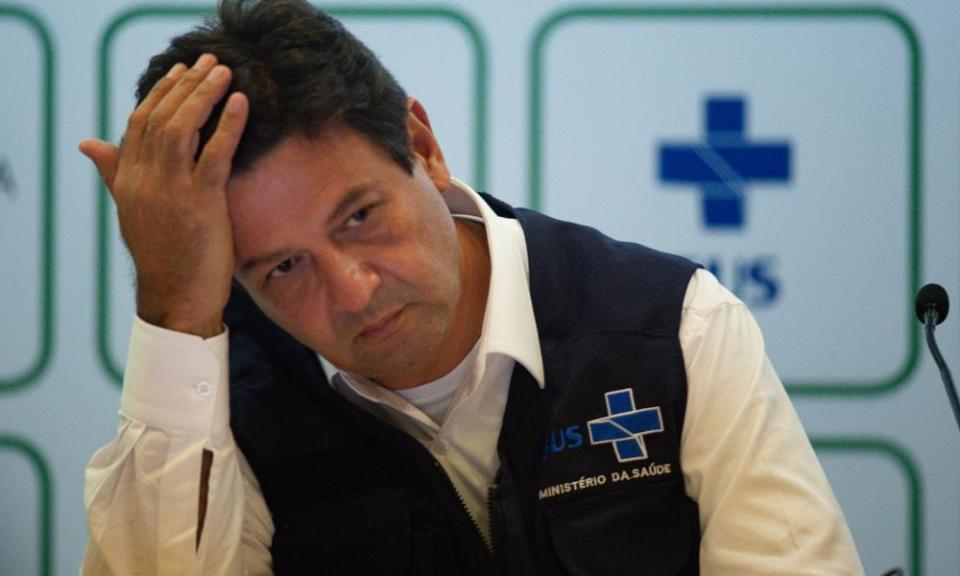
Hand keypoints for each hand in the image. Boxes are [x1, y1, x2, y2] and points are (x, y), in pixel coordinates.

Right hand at [80, 54, 248, 337]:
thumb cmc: (164, 258)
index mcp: (128, 182)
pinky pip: (215, 154)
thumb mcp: (134, 212)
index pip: (139, 124)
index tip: (179, 72)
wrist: (178, 300)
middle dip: (185, 84)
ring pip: (182, 128)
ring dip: (205, 94)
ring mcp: (171, 191)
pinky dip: (229, 124)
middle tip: (207, 61)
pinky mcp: (200, 204)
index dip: (159, 94)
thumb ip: (115, 174)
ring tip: (224, 72)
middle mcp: (144, 181)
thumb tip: (90, 143)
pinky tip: (241, 103)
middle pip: (160, 117)